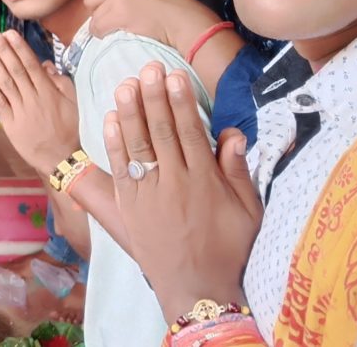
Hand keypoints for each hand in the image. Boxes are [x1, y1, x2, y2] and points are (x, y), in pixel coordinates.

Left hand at [0, 30, 80, 175]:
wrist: (62, 159)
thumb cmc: (70, 129)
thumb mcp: (73, 103)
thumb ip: (60, 82)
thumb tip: (45, 64)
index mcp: (49, 92)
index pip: (31, 65)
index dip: (19, 48)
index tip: (9, 34)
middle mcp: (33, 98)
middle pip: (15, 70)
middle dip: (3, 50)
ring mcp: (20, 111)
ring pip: (5, 83)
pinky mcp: (10, 124)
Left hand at [84, 0, 218, 48]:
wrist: (186, 21)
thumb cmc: (175, 8)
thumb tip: (114, 0)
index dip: (102, 1)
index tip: (110, 11)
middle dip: (98, 12)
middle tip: (111, 23)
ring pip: (93, 16)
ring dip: (101, 26)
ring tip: (116, 31)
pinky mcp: (118, 14)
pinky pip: (97, 27)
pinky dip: (102, 35)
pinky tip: (115, 36)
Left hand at [104, 62, 260, 321]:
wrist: (198, 289)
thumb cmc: (228, 249)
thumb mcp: (247, 211)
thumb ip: (237, 170)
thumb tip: (232, 133)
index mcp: (204, 180)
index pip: (189, 131)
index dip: (180, 101)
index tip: (173, 76)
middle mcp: (174, 182)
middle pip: (161, 131)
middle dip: (153, 96)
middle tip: (147, 67)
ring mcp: (149, 193)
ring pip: (138, 145)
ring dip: (130, 112)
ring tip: (125, 84)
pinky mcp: (130, 206)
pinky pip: (120, 168)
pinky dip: (114, 143)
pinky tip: (109, 120)